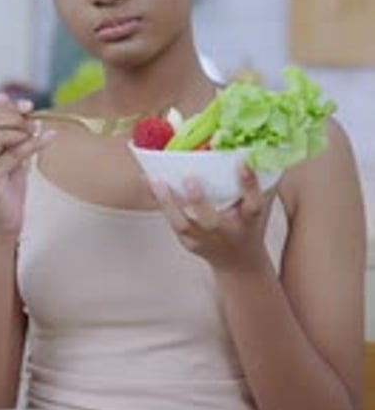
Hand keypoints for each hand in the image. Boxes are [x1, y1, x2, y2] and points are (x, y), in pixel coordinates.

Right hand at [0, 92, 54, 237]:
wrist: (3, 222)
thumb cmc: (5, 188)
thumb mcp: (6, 151)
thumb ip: (4, 126)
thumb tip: (2, 95)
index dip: (4, 107)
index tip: (28, 106)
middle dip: (15, 117)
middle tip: (34, 121)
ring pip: (0, 135)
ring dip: (24, 132)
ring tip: (36, 135)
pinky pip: (13, 154)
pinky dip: (34, 144)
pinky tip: (49, 138)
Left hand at [149, 164, 273, 273]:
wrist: (239, 263)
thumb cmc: (249, 224)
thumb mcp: (259, 204)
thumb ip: (257, 179)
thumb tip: (254, 145)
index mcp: (250, 221)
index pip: (254, 203)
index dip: (249, 183)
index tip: (242, 162)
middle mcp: (228, 233)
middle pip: (211, 221)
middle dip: (199, 200)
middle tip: (189, 177)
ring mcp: (205, 241)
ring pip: (183, 224)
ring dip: (168, 203)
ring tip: (156, 181)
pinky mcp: (188, 243)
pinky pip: (172, 222)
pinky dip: (160, 202)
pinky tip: (149, 183)